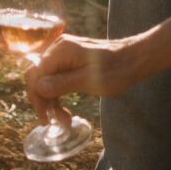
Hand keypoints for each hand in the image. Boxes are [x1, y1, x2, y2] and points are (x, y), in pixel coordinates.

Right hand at [24, 33, 143, 121]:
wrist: (134, 59)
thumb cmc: (116, 70)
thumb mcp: (90, 81)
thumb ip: (63, 83)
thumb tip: (38, 88)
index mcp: (61, 50)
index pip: (36, 74)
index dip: (37, 98)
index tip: (46, 119)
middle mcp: (59, 48)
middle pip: (37, 76)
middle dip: (43, 100)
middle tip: (55, 121)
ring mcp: (64, 53)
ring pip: (46, 78)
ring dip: (51, 100)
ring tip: (64, 120)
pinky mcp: (70, 60)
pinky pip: (56, 77)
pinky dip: (58, 93)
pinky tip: (65, 109)